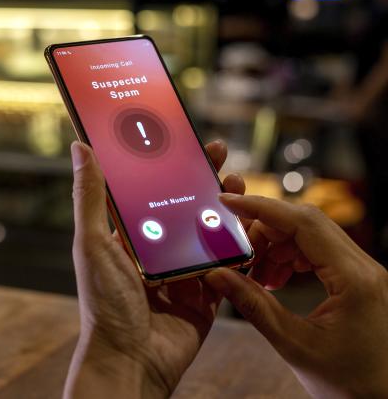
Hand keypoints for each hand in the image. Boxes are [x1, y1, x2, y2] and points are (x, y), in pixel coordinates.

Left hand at [65, 140, 245, 398]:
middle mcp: (154, 251)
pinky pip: (227, 266)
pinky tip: (250, 226)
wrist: (132, 361)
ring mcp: (181, 272)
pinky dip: (238, 247)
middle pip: (183, 207)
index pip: (150, 191)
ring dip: (224, 208)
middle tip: (216, 155)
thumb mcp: (92, 244)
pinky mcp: (205, 294)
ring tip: (236, 185)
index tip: (181, 141)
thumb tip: (80, 148)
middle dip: (201, 180)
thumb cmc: (104, 304)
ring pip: (209, 232)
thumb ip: (90, 197)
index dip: (167, 166)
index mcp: (127, 237)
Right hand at [205, 194, 387, 398]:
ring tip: (254, 272)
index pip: (303, 223)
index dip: (262, 208)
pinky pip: (318, 252)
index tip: (229, 201)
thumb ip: (253, 304)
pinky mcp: (357, 280)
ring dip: (276, 245)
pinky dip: (290, 257)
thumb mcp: (294, 344)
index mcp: (355, 278)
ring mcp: (363, 272)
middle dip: (264, 228)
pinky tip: (273, 278)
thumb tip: (217, 275)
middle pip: (306, 222)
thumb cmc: (350, 383)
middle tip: (236, 249)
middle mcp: (364, 267)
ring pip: (310, 235)